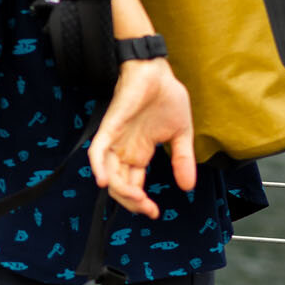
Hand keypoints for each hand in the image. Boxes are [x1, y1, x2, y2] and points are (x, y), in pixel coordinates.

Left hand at [87, 59, 197, 219]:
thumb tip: (188, 187)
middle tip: (147, 209)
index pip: (134, 185)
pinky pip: (97, 150)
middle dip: (132, 201)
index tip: (154, 212)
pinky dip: (97, 166)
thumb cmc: (167, 98)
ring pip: (108, 173)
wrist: (158, 71)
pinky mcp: (110, 127)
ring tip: (136, 200)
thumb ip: (182, 161)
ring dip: (120, 191)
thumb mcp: (181, 135)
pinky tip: (103, 181)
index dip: (140, 202)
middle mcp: (124, 150)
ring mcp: (115, 140)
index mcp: (139, 154)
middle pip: (120, 184)